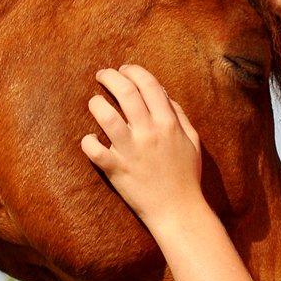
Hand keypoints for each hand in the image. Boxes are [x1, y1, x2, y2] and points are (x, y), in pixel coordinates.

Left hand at [80, 64, 204, 229]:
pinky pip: (95, 150)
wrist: (178, 211)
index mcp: (168, 124)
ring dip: (96, 104)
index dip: (134, 71)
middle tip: (102, 75)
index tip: (125, 69)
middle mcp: (149, 134)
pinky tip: (90, 139)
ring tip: (94, 102)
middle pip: (126, 93)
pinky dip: (88, 142)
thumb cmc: (186, 176)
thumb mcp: (193, 142)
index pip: (149, 85)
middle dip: (111, 77)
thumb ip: (179, 116)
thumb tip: (164, 95)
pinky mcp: (116, 170)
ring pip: (106, 117)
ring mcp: (131, 152)